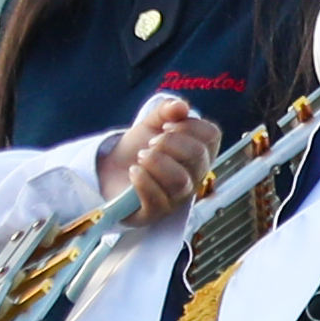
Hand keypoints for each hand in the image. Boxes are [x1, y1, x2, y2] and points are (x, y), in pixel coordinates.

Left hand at [92, 92, 212, 215]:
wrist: (108, 170)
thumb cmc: (137, 148)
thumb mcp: (150, 124)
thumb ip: (166, 111)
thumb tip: (182, 106)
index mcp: (198, 154)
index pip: (211, 137)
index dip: (190, 126)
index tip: (166, 126)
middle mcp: (193, 178)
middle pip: (198, 157)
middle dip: (171, 143)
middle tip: (151, 142)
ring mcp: (176, 199)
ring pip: (181, 182)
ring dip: (158, 163)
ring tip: (141, 157)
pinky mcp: (154, 214)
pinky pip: (158, 202)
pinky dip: (144, 182)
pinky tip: (133, 171)